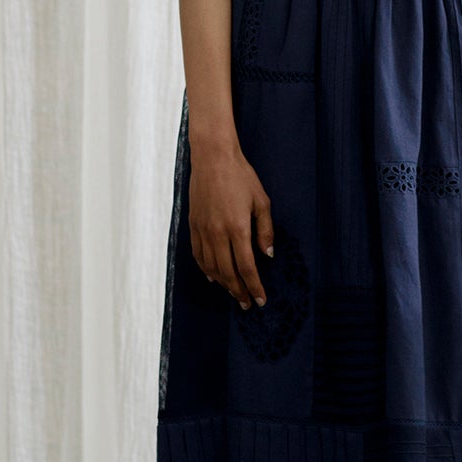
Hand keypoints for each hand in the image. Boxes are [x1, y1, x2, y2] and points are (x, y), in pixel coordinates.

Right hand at [188, 138, 273, 310]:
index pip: (247, 267)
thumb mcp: (262, 201)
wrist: (212, 158)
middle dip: (239, 291)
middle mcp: (218, 233)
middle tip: (247, 304)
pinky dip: (206, 269)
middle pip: (228, 272)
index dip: (254, 286)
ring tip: (233, 293)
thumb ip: (265, 231)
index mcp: (238, 228)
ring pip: (211, 267)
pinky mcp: (193, 225)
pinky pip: (198, 254)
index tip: (260, 300)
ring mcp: (203, 230)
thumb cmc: (241, 176)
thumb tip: (268, 255)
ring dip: (223, 284)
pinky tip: (213, 277)